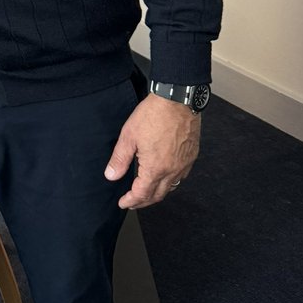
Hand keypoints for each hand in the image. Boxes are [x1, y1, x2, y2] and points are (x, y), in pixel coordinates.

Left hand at [104, 94, 199, 208]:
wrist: (178, 99)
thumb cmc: (153, 115)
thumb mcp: (129, 136)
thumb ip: (120, 159)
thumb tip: (111, 176)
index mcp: (156, 168)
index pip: (142, 194)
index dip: (131, 201)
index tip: (123, 203)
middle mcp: (173, 170)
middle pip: (158, 195)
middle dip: (143, 201)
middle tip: (133, 201)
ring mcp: (184, 164)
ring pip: (171, 187)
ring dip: (157, 193)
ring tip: (146, 191)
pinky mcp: (192, 155)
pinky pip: (181, 176)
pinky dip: (170, 181)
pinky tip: (163, 176)